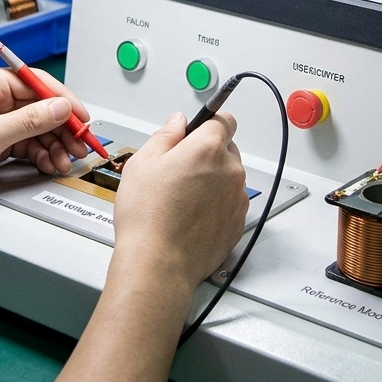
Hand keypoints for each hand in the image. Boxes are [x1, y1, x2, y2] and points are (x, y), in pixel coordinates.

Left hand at [0, 65, 93, 201]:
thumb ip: (30, 121)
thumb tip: (61, 107)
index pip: (39, 84)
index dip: (65, 102)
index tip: (83, 119)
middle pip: (41, 108)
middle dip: (62, 129)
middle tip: (79, 146)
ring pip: (36, 128)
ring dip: (53, 145)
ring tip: (63, 162)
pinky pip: (25, 143)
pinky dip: (39, 154)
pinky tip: (48, 164)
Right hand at [111, 111, 248, 289]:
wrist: (158, 263)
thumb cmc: (147, 216)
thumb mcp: (143, 162)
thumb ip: (166, 134)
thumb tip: (178, 122)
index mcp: (208, 148)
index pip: (224, 119)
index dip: (208, 122)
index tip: (197, 129)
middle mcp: (230, 170)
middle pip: (226, 148)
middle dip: (206, 153)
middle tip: (177, 169)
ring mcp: (237, 198)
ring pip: (229, 176)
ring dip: (212, 179)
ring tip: (181, 197)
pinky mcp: (238, 222)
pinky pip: (230, 202)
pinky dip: (216, 204)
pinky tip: (190, 215)